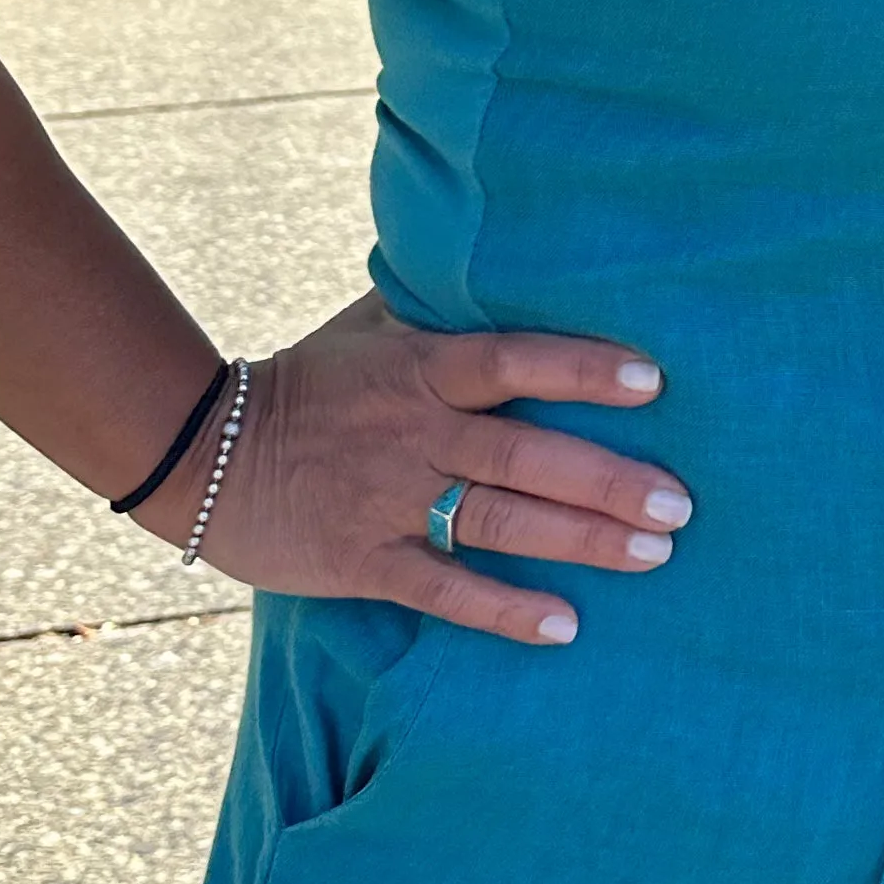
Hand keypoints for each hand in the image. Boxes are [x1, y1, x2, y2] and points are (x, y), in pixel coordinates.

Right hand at [133, 291, 688, 646]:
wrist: (202, 451)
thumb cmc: (307, 380)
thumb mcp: (371, 326)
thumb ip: (442, 307)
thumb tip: (513, 258)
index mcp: (422, 369)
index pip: (515, 360)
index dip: (583, 368)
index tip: (654, 380)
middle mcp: (416, 432)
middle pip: (527, 455)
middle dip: (610, 481)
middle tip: (682, 503)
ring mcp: (392, 499)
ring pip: (502, 520)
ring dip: (582, 540)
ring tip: (656, 555)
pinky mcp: (366, 560)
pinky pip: (446, 589)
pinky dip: (505, 609)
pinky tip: (565, 625)